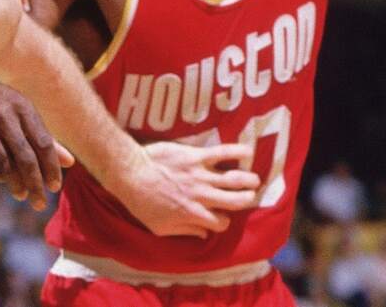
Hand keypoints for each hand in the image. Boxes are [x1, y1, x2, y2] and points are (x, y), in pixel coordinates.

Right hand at [0, 84, 73, 209]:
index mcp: (23, 107)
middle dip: (35, 183)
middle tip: (40, 203)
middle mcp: (4, 115)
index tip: (55, 187)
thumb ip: (47, 138)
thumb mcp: (27, 115)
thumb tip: (70, 163)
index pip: (44, 143)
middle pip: (25, 157)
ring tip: (23, 195)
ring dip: (16, 184)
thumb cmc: (6, 106)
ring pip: (5, 164)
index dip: (51, 167)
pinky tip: (5, 181)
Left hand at [114, 142, 259, 237]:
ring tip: (254, 179)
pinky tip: (248, 151)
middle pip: (236, 202)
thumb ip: (185, 231)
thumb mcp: (160, 227)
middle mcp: (203, 197)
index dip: (223, 221)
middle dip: (246, 199)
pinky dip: (238, 152)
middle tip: (249, 194)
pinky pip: (222, 153)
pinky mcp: (196, 156)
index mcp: (194, 215)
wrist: (131, 173)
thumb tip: (203, 234)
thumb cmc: (142, 202)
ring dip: (248, 180)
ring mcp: (201, 176)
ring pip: (234, 180)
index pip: (221, 223)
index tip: (220, 216)